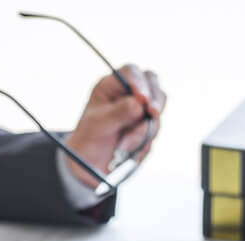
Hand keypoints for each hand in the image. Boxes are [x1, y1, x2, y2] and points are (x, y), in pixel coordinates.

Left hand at [66, 64, 166, 188]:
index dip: (140, 83)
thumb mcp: (98, 124)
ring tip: (123, 145)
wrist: (90, 163)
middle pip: (153, 85)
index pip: (131, 73)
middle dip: (155, 100)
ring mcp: (141, 110)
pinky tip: (128, 151)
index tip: (143, 99)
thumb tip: (138, 104)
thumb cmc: (88, 138)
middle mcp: (129, 94)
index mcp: (112, 85)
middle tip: (153, 114)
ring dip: (144, 130)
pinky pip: (154, 132)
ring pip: (156, 111)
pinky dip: (144, 143)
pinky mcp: (147, 127)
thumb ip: (118, 113)